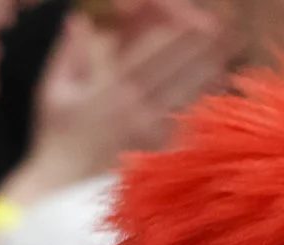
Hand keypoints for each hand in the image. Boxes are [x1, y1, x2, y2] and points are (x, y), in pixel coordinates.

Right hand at [17, 3, 224, 190]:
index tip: (196, 19)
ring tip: (231, 53)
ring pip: (185, 95)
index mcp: (109, 88)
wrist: (59, 187)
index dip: (175, 35)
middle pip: (174, 71)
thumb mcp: (52, 91)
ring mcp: (147, 131)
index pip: (149, 54)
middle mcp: (133, 107)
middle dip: (200, 48)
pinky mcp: (155, 153)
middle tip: (227, 30)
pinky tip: (220, 92)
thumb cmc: (54, 139)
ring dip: (209, 72)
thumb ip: (67, 54)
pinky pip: (185, 124)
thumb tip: (77, 19)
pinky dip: (203, 107)